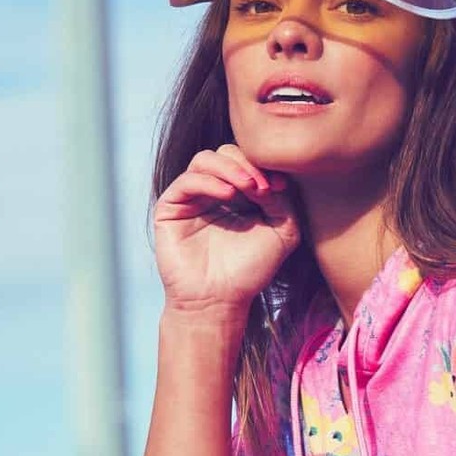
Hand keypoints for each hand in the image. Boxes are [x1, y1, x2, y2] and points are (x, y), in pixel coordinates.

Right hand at [154, 144, 300, 312]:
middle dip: (247, 165)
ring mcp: (190, 198)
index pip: (246, 162)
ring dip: (230, 169)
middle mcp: (212, 192)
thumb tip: (274, 177)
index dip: (262, 166)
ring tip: (249, 187)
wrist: (219, 301)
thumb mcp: (282, 234)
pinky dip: (209, 182)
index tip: (280, 185)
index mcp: (238, 196)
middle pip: (226, 154)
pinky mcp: (171, 207)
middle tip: (263, 186)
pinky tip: (228, 196)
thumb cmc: (249, 272)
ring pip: (205, 160)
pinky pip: (187, 181)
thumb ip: (284, 202)